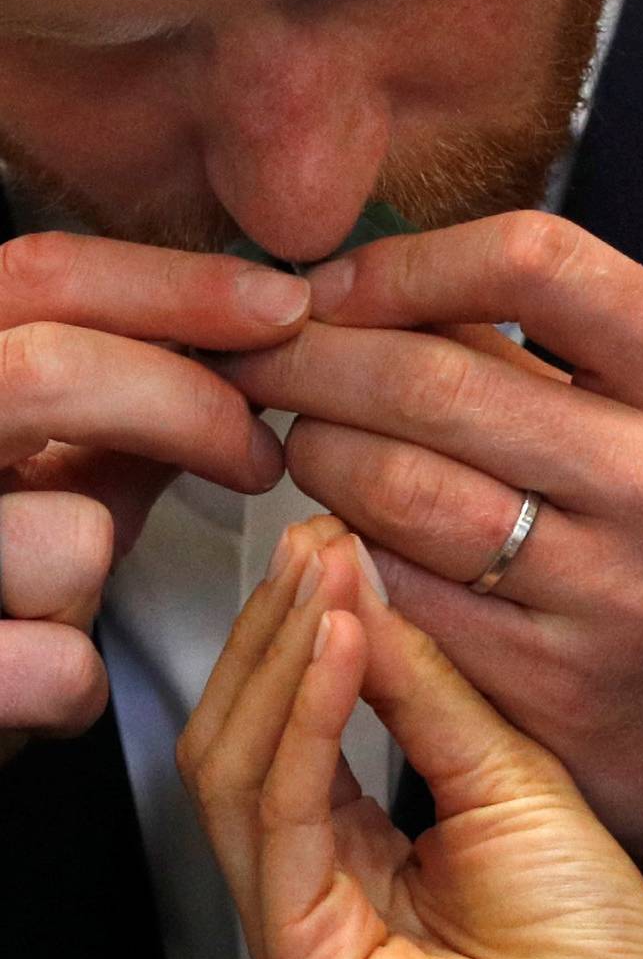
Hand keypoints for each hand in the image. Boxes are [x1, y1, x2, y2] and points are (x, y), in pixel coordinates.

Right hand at [0, 231, 309, 764]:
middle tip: (261, 452)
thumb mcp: (47, 466)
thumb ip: (128, 399)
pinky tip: (41, 677)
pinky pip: (59, 665)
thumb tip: (256, 332)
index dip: (173, 286)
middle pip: (45, 371)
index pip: (39, 277)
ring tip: (53, 600)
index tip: (286, 308)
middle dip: (183, 405)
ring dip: (98, 575)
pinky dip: (76, 681)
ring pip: (70, 536)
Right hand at [178, 517, 642, 958]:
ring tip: (327, 577)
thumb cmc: (595, 930)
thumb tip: (365, 576)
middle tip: (315, 542)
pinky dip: (306, 724)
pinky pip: (281, 825)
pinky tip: (342, 651)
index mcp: (344, 845)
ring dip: (282, 659)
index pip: (276, 721)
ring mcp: (295, 931)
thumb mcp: (503, 765)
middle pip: (232, 741)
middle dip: (272, 630)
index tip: (330, 534)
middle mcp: (303, 889)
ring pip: (235, 773)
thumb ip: (426, 683)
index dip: (294, 624)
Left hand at [217, 214, 642, 951]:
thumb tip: (388, 288)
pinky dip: (347, 553)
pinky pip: (401, 595)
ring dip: (317, 450)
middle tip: (265, 351)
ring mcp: (613, 599)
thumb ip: (560, 357)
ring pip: (397, 491)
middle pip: (439, 379)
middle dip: (317, 355)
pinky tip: (343, 531)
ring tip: (303, 435)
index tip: (345, 282)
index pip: (540, 264)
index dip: (412, 263)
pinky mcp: (552, 693)